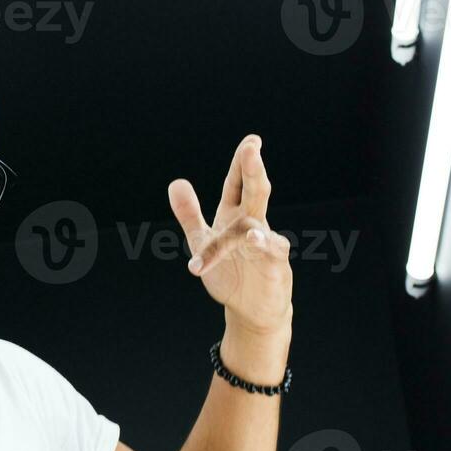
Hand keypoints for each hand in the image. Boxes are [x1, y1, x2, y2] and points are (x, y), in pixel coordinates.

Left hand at [167, 134, 292, 335]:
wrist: (252, 310)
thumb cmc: (231, 272)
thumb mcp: (203, 241)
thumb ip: (189, 213)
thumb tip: (176, 181)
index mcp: (234, 216)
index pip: (237, 184)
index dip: (241, 163)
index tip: (252, 140)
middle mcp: (252, 225)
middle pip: (253, 192)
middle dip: (251, 170)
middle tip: (252, 146)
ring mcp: (265, 245)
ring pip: (256, 223)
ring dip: (250, 210)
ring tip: (256, 187)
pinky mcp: (274, 266)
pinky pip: (270, 252)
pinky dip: (262, 245)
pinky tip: (254, 238)